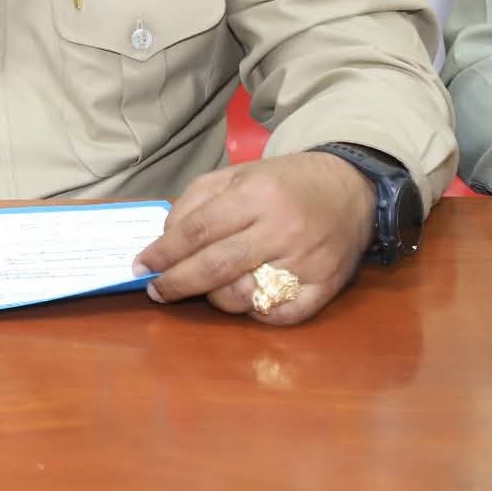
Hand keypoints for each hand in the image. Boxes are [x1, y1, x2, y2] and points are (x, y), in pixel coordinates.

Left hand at [136, 152, 375, 325]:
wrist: (351, 187)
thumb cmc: (282, 182)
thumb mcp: (234, 175)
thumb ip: (195, 203)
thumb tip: (165, 242)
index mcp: (255, 195)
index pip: (197, 231)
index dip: (163, 253)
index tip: (140, 266)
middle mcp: (282, 229)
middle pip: (216, 267)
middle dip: (177, 283)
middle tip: (156, 290)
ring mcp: (307, 261)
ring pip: (245, 295)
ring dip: (215, 299)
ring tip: (206, 289)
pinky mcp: (327, 285)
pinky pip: (282, 315)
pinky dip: (256, 313)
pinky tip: (245, 300)